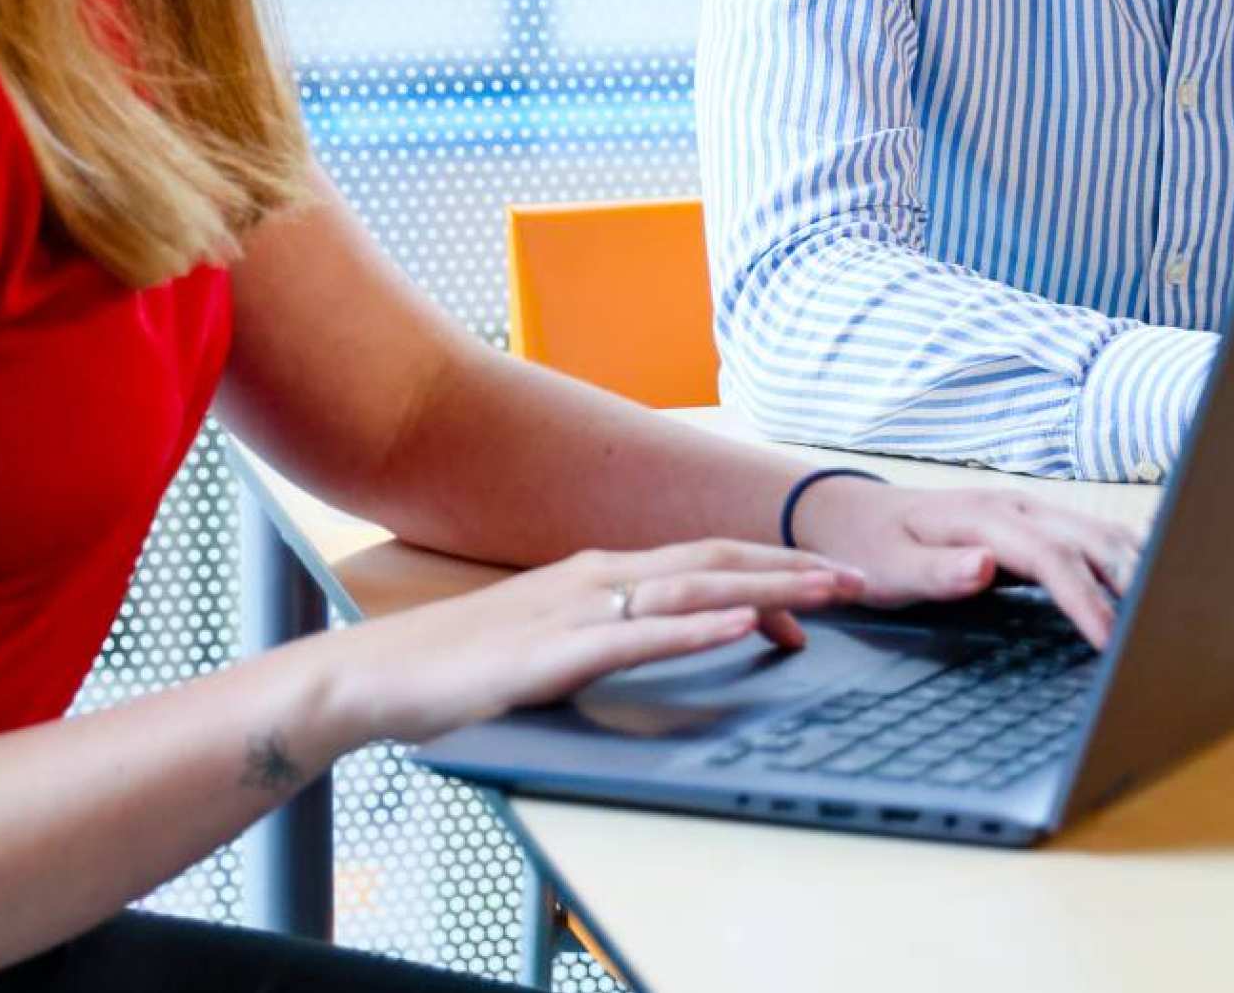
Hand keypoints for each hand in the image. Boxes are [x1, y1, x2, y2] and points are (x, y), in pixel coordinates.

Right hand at [324, 540, 863, 748]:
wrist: (373, 674)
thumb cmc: (461, 660)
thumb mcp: (553, 636)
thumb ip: (611, 631)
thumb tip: (668, 635)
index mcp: (600, 571)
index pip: (706, 560)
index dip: (771, 567)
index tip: (829, 582)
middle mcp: (597, 577)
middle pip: (716, 563)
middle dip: (793, 570)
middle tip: (860, 581)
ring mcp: (575, 611)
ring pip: (692, 590)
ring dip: (767, 589)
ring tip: (826, 595)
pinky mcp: (552, 654)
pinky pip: (638, 637)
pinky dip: (697, 629)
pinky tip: (740, 627)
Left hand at [792, 481, 1143, 648]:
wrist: (853, 514)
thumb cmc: (871, 548)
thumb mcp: (889, 568)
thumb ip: (937, 571)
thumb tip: (986, 567)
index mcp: (987, 518)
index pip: (1053, 559)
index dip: (1087, 600)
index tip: (1111, 640)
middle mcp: (1019, 507)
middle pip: (1093, 539)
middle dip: (1134, 579)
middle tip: (1166, 626)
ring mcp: (1031, 511)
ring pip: (1101, 533)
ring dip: (1138, 564)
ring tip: (1172, 605)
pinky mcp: (1036, 525)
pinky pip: (1092, 537)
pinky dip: (1126, 556)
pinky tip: (1149, 579)